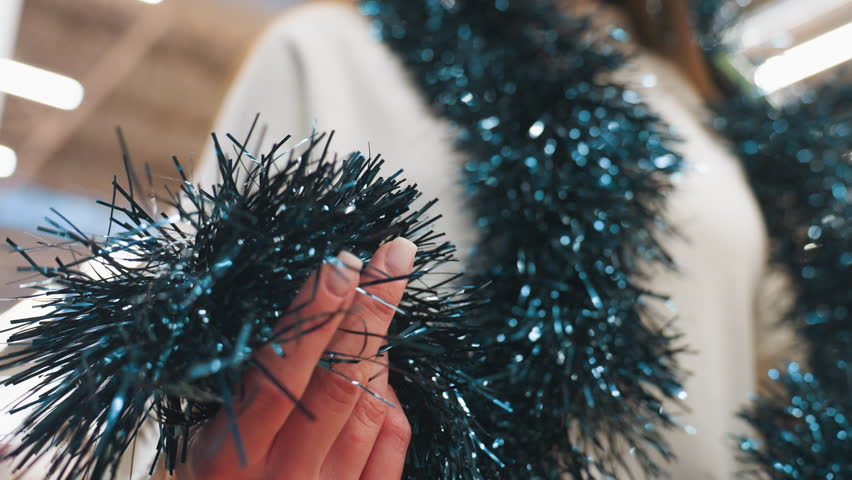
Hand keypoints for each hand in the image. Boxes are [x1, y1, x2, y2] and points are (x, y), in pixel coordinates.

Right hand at [162, 238, 416, 479]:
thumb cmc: (221, 477)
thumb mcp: (207, 435)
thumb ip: (251, 384)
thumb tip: (311, 314)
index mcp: (231, 455)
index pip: (278, 375)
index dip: (312, 318)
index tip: (340, 264)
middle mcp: (283, 478)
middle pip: (340, 384)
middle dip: (369, 312)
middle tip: (392, 257)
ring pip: (372, 406)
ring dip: (376, 351)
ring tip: (370, 315)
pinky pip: (393, 439)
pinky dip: (391, 398)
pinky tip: (376, 376)